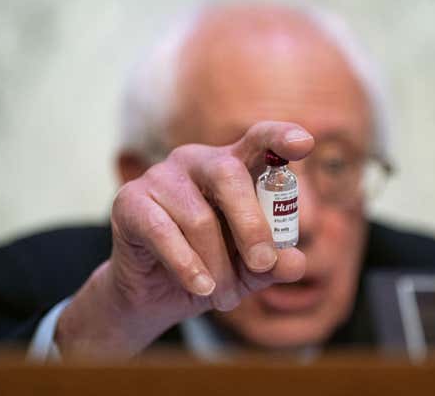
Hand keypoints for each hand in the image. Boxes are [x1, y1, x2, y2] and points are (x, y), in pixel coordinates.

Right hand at [55, 121, 313, 357]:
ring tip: (225, 297)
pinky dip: (187, 265)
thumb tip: (296, 263)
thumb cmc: (210, 269)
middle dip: (252, 225)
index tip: (305, 143)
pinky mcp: (130, 201)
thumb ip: (274, 264)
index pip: (259, 140)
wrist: (153, 294)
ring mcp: (160, 177)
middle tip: (262, 265)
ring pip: (199, 217)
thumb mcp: (249, 271)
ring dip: (217, 265)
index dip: (281, 137)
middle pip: (230, 175)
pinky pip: (164, 232)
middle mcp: (197, 161)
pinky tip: (201, 288)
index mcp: (233, 166)